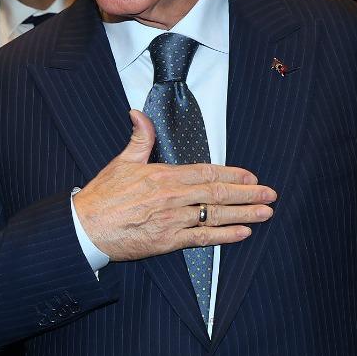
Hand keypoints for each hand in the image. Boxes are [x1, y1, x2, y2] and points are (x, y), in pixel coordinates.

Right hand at [75, 109, 275, 262]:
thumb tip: (139, 114)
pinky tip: (243, 233)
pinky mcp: (168, 241)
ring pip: (216, 215)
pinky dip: (225, 236)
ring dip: (244, 214)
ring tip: (265, 213)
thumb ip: (139, 138)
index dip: (232, 174)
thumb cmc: (102, 197)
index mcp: (164, 176)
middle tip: (270, 194)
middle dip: (248, 194)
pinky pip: (203, 239)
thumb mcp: (121, 162)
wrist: (86, 228)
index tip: (251, 176)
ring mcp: (173, 220)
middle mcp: (173, 197)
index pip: (207, 172)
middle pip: (218, 193)